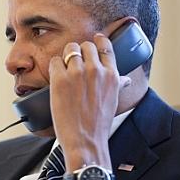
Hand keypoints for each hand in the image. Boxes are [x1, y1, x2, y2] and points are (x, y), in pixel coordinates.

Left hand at [48, 33, 130, 171]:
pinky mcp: (60, 79)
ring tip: (64, 69)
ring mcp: (77, 73)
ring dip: (65, 57)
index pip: (105, 46)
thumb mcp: (113, 101)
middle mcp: (96, 70)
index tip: (95, 39)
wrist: (85, 140)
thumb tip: (125, 80)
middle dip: (78, 51)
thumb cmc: (98, 123)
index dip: (98, 40)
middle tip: (74, 61)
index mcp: (112, 75)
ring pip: (69, 50)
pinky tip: (56, 78)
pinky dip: (54, 67)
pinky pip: (54, 61)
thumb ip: (118, 85)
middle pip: (85, 45)